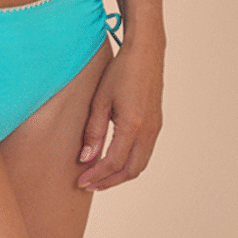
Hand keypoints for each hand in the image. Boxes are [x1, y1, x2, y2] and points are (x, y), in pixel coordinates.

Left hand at [77, 39, 163, 190]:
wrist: (145, 53)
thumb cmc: (121, 71)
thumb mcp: (100, 100)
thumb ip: (94, 131)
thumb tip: (87, 158)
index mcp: (132, 126)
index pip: (113, 163)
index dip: (96, 176)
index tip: (81, 181)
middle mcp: (148, 131)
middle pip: (131, 171)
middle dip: (110, 182)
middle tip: (90, 184)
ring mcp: (155, 128)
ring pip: (140, 164)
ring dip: (121, 174)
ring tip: (101, 175)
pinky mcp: (156, 123)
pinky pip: (145, 152)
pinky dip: (130, 162)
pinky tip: (116, 158)